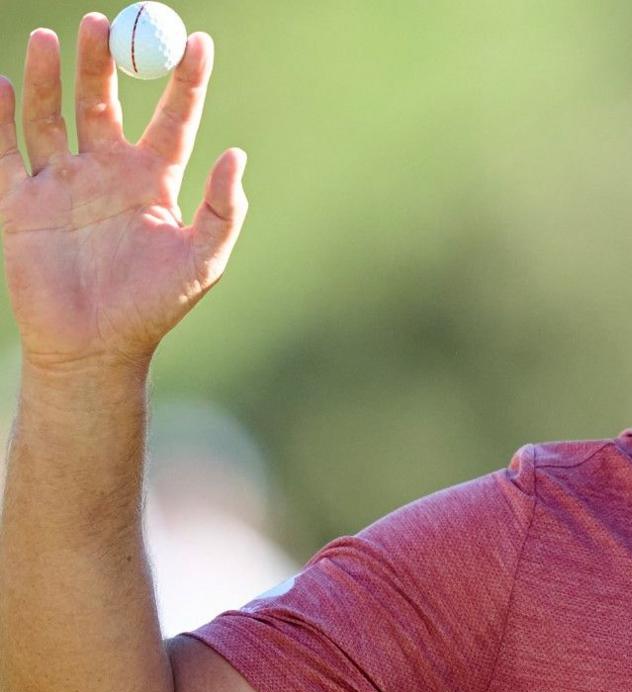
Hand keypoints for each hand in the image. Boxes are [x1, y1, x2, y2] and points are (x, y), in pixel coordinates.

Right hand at [0, 14, 246, 372]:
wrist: (96, 348)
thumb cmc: (155, 306)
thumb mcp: (204, 259)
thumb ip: (223, 209)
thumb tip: (236, 154)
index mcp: (155, 180)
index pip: (173, 116)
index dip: (186, 79)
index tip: (197, 39)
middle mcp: (108, 172)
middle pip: (105, 102)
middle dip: (104, 62)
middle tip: (106, 22)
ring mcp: (62, 184)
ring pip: (53, 115)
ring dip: (50, 76)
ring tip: (54, 36)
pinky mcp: (21, 203)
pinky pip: (5, 150)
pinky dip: (1, 116)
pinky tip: (3, 82)